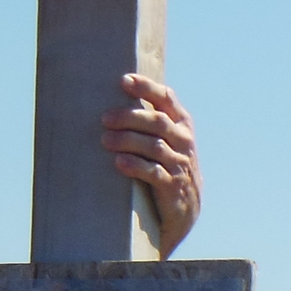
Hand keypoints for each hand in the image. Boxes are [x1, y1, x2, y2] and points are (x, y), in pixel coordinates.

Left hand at [100, 73, 201, 257]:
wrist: (185, 210)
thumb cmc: (167, 168)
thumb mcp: (166, 142)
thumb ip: (149, 123)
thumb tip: (112, 101)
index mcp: (182, 124)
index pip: (166, 98)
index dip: (146, 87)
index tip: (124, 80)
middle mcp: (184, 141)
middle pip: (157, 122)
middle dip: (130, 117)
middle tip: (105, 118)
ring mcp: (180, 165)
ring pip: (154, 146)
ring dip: (128, 141)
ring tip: (105, 140)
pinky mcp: (173, 187)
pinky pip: (154, 173)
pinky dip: (136, 166)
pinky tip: (119, 162)